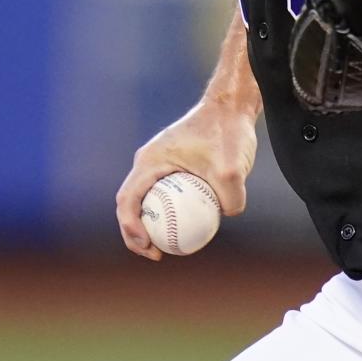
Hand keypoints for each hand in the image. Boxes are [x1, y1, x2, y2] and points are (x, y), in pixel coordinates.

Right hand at [115, 99, 257, 259]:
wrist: (232, 106)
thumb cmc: (228, 131)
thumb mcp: (233, 169)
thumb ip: (230, 198)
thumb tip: (226, 216)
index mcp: (150, 161)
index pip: (128, 200)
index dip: (131, 229)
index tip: (149, 247)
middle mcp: (149, 162)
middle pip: (132, 204)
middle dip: (136, 234)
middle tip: (157, 254)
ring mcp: (161, 164)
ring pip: (148, 200)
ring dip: (153, 224)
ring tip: (170, 246)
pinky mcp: (175, 166)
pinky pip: (167, 194)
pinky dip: (171, 212)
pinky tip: (191, 227)